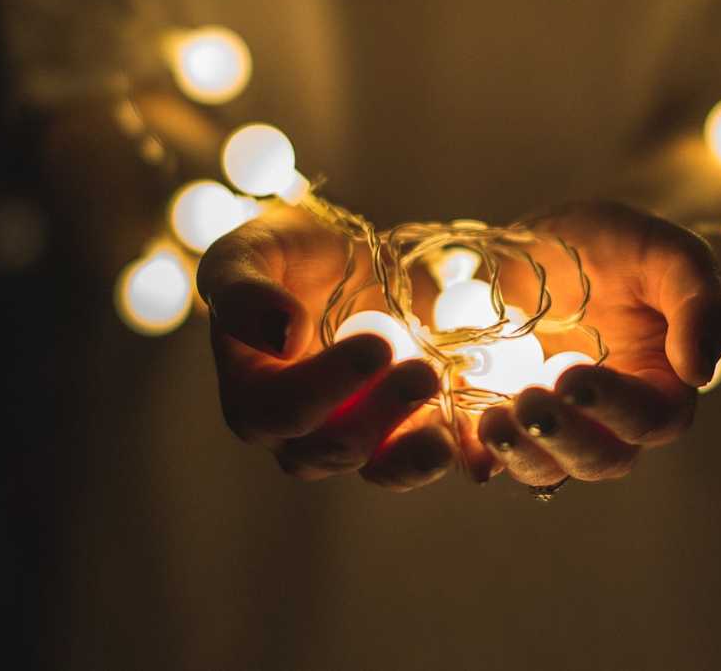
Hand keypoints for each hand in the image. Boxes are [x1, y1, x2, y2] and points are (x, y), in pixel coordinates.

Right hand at [197, 205, 454, 490]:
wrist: (348, 261)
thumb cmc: (289, 255)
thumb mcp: (252, 251)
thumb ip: (244, 291)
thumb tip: (281, 336)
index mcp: (251, 392)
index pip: (277, 412)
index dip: (325, 388)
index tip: (376, 346)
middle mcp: (295, 431)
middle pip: (328, 450)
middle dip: (379, 415)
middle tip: (424, 371)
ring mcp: (352, 439)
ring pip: (377, 469)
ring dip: (414, 453)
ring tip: (447, 430)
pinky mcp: (400, 436)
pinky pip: (423, 462)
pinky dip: (452, 458)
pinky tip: (476, 448)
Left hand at [476, 201, 720, 485]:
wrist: (551, 242)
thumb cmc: (621, 246)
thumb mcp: (668, 255)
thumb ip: (700, 305)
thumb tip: (699, 372)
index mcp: (659, 387)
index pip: (652, 419)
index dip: (617, 409)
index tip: (576, 378)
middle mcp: (608, 419)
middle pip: (598, 458)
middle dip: (563, 440)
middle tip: (530, 405)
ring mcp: (554, 423)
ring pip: (544, 466)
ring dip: (519, 454)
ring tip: (491, 423)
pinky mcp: (504, 415)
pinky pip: (491, 452)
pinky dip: (474, 453)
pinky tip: (458, 441)